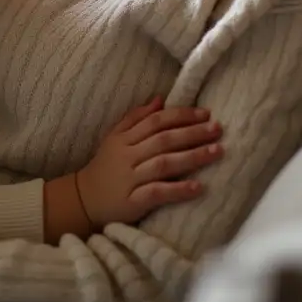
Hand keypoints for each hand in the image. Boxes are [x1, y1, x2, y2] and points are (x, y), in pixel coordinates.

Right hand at [75, 96, 222, 226]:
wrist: (82, 200)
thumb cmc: (105, 167)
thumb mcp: (114, 138)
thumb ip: (135, 118)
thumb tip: (160, 100)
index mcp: (124, 138)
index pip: (156, 121)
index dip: (181, 115)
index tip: (206, 113)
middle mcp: (128, 156)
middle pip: (163, 140)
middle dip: (193, 133)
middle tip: (218, 129)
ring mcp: (130, 179)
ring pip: (164, 164)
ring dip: (192, 157)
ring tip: (217, 152)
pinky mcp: (132, 202)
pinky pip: (157, 193)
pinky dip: (178, 189)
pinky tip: (198, 187)